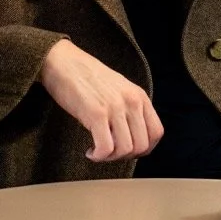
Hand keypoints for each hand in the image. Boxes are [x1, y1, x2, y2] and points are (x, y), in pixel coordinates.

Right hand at [38, 39, 162, 161]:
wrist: (63, 62)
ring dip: (111, 157)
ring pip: (125, 149)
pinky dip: (99, 156)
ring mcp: (115, 107)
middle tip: (110, 152)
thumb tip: (132, 137)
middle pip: (142, 145)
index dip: (144, 148)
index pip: (156, 133)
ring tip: (98, 151)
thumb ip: (130, 109)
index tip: (128, 150)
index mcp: (139, 96)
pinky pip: (106, 148)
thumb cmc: (87, 77)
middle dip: (125, 156)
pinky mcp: (96, 114)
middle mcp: (131, 101)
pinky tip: (90, 151)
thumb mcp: (119, 89)